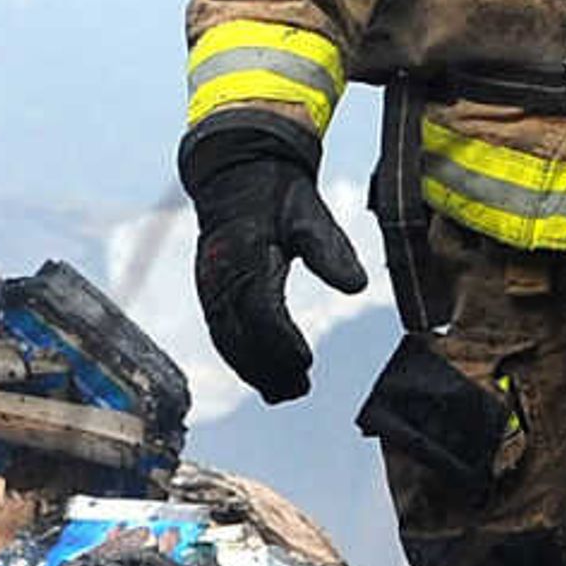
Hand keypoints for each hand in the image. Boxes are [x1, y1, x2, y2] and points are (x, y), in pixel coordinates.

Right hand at [189, 146, 366, 403]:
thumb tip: (356, 285)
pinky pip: (221, 331)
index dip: (281, 341)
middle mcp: (219, 274)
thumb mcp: (309, 213)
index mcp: (244, 254)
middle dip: (268, 367)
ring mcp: (209, 285)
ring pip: (226, 339)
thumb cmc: (277, 194)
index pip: (260, 310)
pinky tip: (262, 375)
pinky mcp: (209, 291)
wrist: (236, 172)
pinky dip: (240, 357)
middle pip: (240, 335)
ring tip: (284, 393)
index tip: (305, 362)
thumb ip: (329, 250)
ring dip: (253, 370)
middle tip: (299, 390)